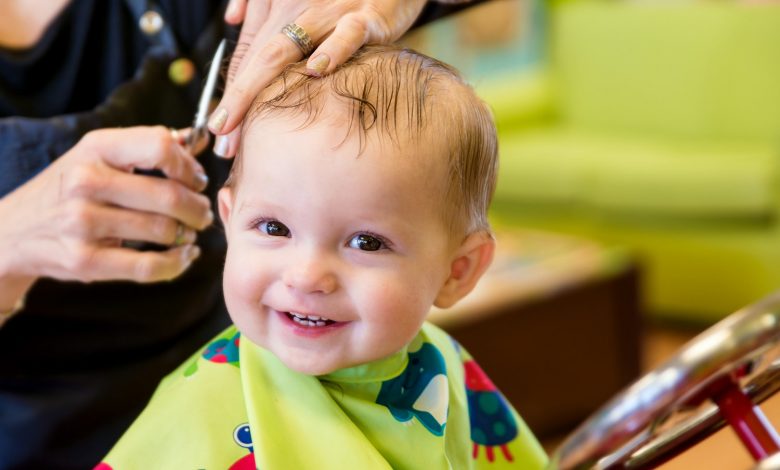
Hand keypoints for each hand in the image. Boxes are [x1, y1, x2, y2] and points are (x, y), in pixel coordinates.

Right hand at [0, 126, 212, 301]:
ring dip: (188, 234)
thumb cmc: (69, 189)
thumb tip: (199, 140)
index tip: (196, 180)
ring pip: (164, 230)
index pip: (160, 146)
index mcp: (95, 148)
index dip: (190, 167)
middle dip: (198, 207)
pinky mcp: (84, 261)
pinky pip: (148, 266)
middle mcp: (86, 182)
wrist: (14, 231)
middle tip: (202, 213)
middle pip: (170, 195)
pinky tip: (184, 256)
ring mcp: (82, 223)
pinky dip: (177, 263)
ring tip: (189, 232)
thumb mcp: (99, 155)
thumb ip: (148, 146)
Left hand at [209, 0, 428, 157]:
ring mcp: (329, 12)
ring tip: (244, 126)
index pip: (248, 55)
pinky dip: (332, 51)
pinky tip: (316, 71)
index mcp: (278, 6)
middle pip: (257, 58)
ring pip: (285, 48)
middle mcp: (296, 8)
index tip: (220, 129)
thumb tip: (233, 18)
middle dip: (236, 101)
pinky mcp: (366, 16)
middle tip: (224, 140)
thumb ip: (260, 2)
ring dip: (258, 88)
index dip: (231, 93)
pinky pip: (347, 34)